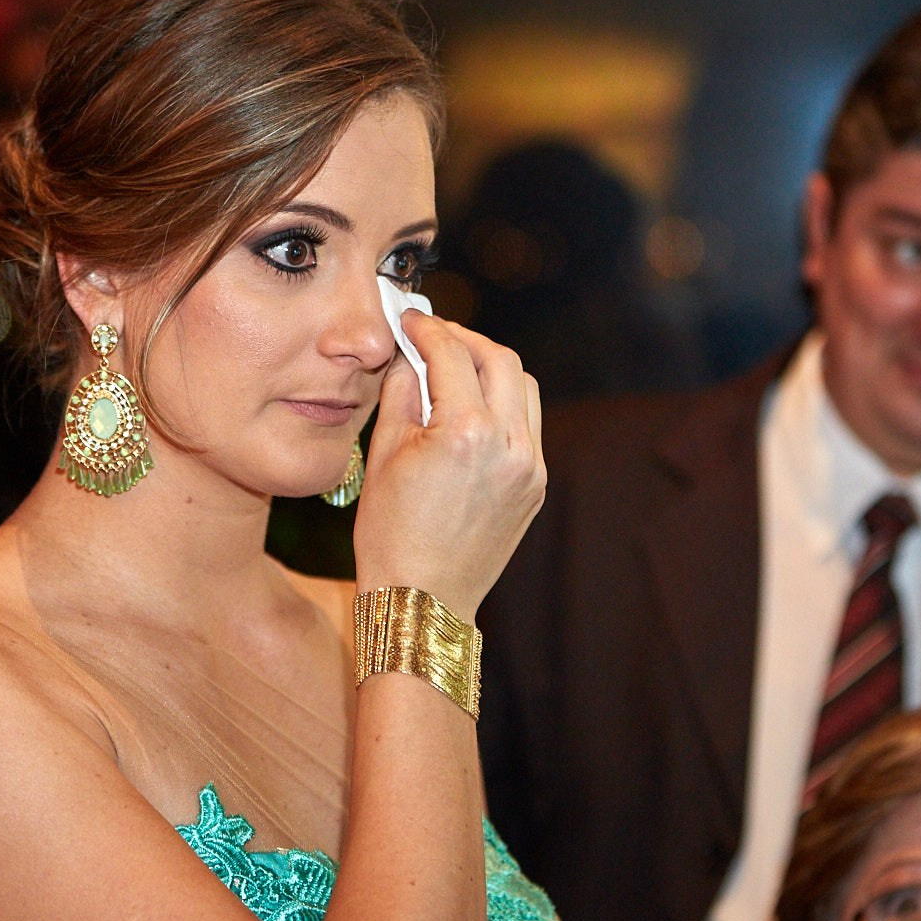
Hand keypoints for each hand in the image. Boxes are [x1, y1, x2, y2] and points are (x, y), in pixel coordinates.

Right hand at [353, 312, 544, 621]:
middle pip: (500, 360)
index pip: (451, 356)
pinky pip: (527, 425)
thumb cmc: (391, 534)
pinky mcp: (536, 485)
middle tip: (434, 336)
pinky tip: (471, 408)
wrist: (423, 600)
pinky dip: (503, 404)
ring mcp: (530, 467)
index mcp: (466, 434)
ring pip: (523, 388)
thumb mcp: (384, 454)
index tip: (410, 320)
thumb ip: (401, 391)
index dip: (427, 329)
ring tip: (456, 368)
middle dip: (466, 340)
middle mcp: (509, 445)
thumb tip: (408, 353)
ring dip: (491, 368)